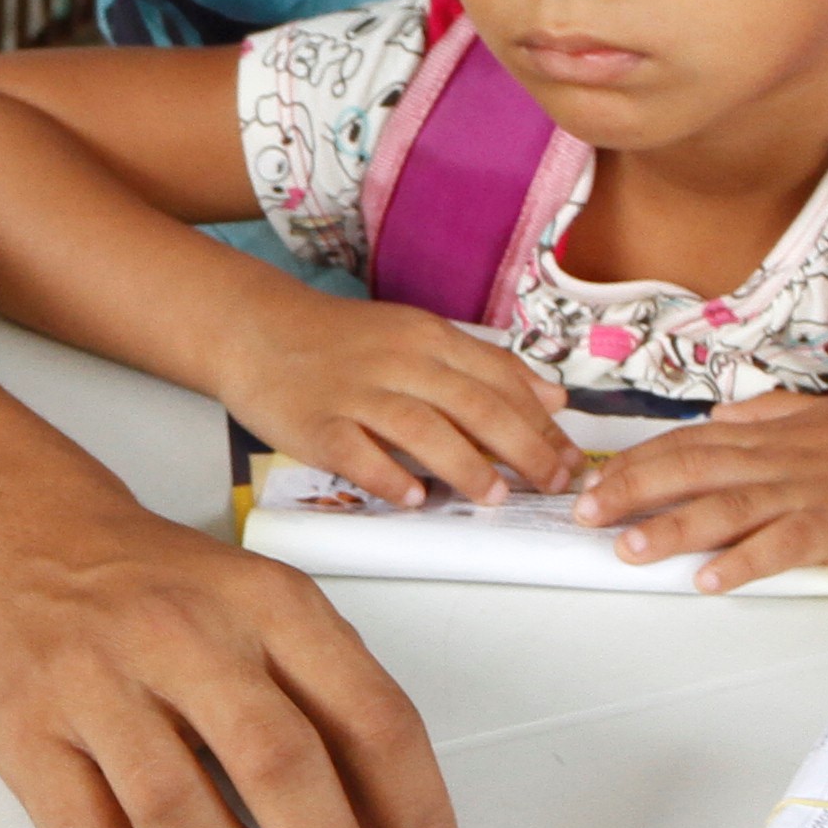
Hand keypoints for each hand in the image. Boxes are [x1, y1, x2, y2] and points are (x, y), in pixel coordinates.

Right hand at [0, 502, 463, 827]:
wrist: (27, 539)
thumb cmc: (160, 592)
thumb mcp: (266, 607)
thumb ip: (330, 698)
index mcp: (265, 601)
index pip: (371, 715)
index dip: (416, 815)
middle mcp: (179, 633)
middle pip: (279, 766)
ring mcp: (93, 681)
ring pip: (177, 816)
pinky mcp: (23, 731)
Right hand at [212, 292, 580, 506]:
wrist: (257, 329)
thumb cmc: (342, 341)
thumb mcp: (419, 336)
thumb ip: (485, 365)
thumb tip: (552, 398)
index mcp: (428, 338)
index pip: (500, 379)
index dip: (541, 422)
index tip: (570, 458)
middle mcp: (397, 361)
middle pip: (473, 405)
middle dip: (522, 448)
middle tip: (550, 484)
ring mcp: (355, 393)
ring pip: (422, 428)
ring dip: (464, 466)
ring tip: (493, 497)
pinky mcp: (316, 424)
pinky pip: (357, 454)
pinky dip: (388, 477)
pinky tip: (412, 498)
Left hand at [569, 391, 827, 587]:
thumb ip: (769, 415)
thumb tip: (720, 418)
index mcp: (776, 433)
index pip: (689, 442)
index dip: (638, 461)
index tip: (594, 478)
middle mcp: (782, 457)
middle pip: (691, 468)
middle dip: (632, 490)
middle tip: (583, 513)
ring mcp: (811, 491)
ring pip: (727, 506)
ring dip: (672, 528)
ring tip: (628, 549)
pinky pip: (783, 545)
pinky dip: (744, 563)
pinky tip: (710, 582)